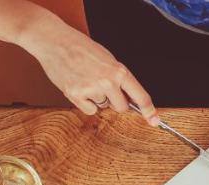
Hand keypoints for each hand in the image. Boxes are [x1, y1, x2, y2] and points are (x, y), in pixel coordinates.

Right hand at [19, 15, 157, 122]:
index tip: (154, 121)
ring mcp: (91, 89)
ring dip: (98, 98)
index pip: (140, 96)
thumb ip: (120, 78)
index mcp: (119, 71)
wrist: (54, 41)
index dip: (149, 111)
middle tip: (103, 86)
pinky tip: (79, 86)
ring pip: (104, 107)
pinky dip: (86, 103)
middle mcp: (107, 82)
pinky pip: (90, 110)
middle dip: (116, 102)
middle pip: (122, 107)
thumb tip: (130, 98)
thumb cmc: (80, 47)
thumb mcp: (107, 59)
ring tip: (86, 79)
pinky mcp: (76, 95)